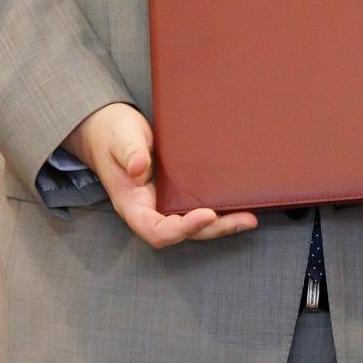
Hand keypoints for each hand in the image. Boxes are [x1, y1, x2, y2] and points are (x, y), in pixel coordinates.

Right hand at [71, 101, 257, 247]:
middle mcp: (150, 209)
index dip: (181, 229)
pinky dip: (218, 208)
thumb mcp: (119, 140)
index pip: (155, 229)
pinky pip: (197, 205)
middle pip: (181, 232)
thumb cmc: (114, 136)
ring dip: (221, 223)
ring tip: (249, 218)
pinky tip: (239, 202)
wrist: (113, 130)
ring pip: (193, 223)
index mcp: (132, 204)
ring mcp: (164, 202)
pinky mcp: (177, 191)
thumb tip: (139, 169)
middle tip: (244, 220)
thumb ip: (129, 154)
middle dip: (213, 229)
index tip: (206, 214)